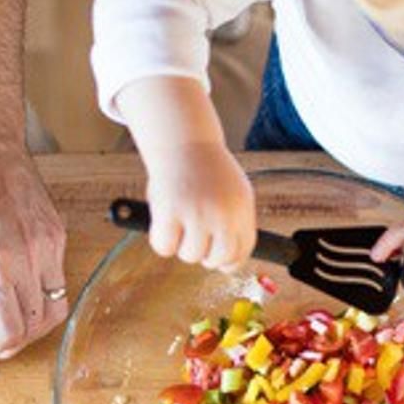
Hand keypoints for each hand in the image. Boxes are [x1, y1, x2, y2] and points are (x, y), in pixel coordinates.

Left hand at [0, 144, 67, 358]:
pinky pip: (58, 281)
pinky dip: (39, 294)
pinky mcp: (58, 236)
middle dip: (12, 340)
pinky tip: (18, 283)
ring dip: (32, 323)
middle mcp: (27, 259)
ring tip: (9, 313)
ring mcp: (49, 246)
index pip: (10, 332)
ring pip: (55, 309)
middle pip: (35, 327)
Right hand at [140, 139, 255, 270]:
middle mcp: (223, 213)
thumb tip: (229, 261)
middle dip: (205, 256)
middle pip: (217, 258)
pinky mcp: (170, 211)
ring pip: (190, 255)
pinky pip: (165, 247)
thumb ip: (234, 223)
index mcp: (241, 209)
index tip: (220, 263)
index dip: (230, 262)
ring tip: (179, 223)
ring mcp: (197, 213)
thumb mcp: (233, 192)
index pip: (242, 251)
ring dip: (181, 246)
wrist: (184, 141)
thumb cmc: (206, 169)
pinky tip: (163, 223)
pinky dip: (161, 241)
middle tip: (195, 241)